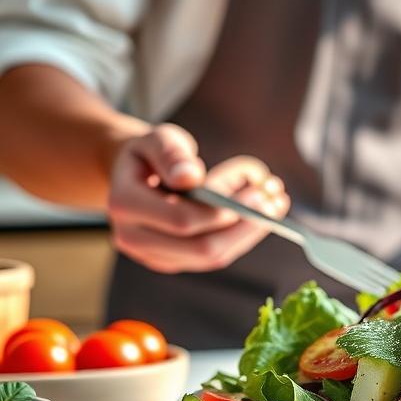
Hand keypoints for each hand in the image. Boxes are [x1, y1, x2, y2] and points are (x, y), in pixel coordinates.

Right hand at [106, 124, 290, 272]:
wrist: (134, 174)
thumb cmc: (151, 153)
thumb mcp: (158, 138)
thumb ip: (172, 153)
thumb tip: (190, 178)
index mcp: (124, 204)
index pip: (181, 219)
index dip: (221, 209)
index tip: (256, 191)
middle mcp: (133, 238)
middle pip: (201, 248)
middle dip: (243, 226)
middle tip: (275, 202)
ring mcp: (153, 255)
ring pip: (211, 258)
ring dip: (248, 234)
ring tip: (276, 206)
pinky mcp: (173, 261)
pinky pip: (213, 257)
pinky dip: (240, 238)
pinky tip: (261, 217)